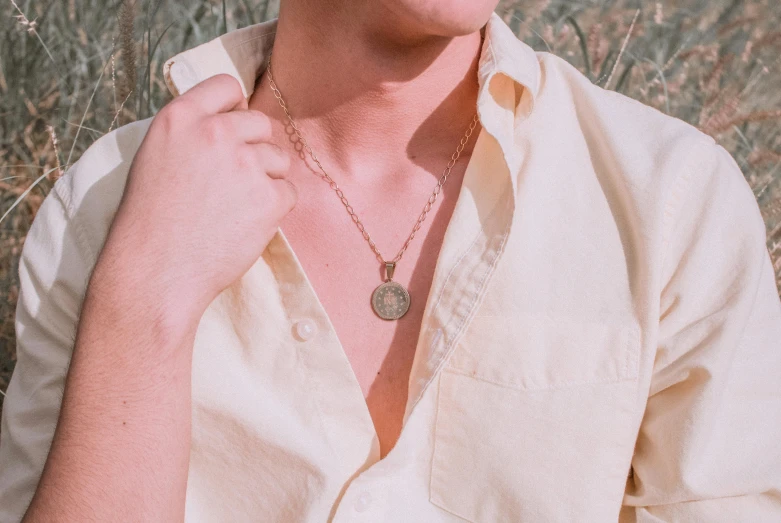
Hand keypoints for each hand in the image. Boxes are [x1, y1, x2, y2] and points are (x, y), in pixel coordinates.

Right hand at [98, 74, 295, 329]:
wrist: (155, 273)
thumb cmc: (151, 221)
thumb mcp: (157, 157)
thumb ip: (194, 133)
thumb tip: (237, 118)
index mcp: (180, 117)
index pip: (227, 86)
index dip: (234, 108)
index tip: (232, 130)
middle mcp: (215, 132)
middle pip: (260, 123)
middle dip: (254, 149)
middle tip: (232, 183)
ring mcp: (245, 163)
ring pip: (278, 158)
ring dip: (266, 180)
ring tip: (233, 208)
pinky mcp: (268, 196)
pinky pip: (288, 192)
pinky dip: (273, 209)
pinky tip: (244, 225)